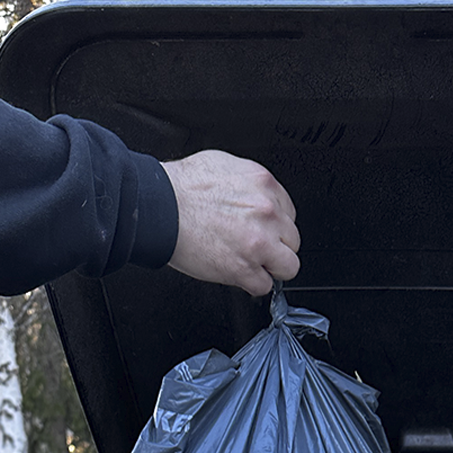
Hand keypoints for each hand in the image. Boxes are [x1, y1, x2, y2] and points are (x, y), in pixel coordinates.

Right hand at [162, 151, 299, 296]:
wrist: (160, 205)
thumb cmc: (182, 186)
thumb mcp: (226, 166)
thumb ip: (250, 185)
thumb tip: (257, 197)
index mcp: (265, 185)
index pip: (289, 214)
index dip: (276, 226)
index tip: (264, 231)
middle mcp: (268, 213)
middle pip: (292, 241)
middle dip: (276, 247)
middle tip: (255, 248)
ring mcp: (259, 243)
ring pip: (288, 267)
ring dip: (272, 268)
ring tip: (252, 264)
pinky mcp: (244, 268)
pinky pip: (264, 286)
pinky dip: (252, 284)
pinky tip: (237, 273)